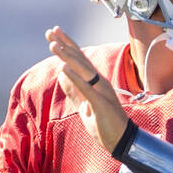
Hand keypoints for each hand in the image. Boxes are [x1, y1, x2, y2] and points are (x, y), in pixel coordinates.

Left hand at [46, 26, 128, 151]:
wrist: (122, 141)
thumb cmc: (104, 123)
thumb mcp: (84, 106)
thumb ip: (74, 91)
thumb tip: (61, 76)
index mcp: (95, 83)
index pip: (79, 60)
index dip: (67, 45)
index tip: (54, 33)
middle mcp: (99, 83)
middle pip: (80, 60)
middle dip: (65, 45)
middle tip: (50, 31)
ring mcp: (101, 92)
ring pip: (82, 70)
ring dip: (68, 57)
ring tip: (54, 45)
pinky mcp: (101, 104)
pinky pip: (86, 89)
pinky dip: (75, 79)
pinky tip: (64, 69)